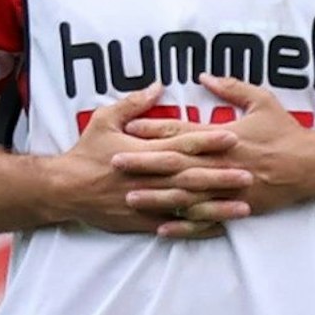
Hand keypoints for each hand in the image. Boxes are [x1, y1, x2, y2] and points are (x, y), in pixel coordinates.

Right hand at [53, 84, 250, 238]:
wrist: (65, 188)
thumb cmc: (85, 152)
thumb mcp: (103, 119)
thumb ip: (133, 104)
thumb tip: (158, 86)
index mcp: (142, 151)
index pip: (180, 143)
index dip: (207, 140)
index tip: (232, 136)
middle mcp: (148, 177)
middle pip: (191, 176)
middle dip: (221, 176)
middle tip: (249, 174)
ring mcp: (147, 201)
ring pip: (188, 205)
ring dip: (216, 206)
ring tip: (244, 206)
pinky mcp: (143, 221)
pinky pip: (175, 226)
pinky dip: (197, 228)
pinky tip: (219, 227)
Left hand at [122, 73, 314, 220]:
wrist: (314, 165)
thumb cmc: (286, 131)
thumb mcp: (262, 100)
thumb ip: (232, 87)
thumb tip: (204, 75)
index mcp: (225, 136)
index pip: (183, 131)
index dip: (154, 129)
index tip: (128, 128)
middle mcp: (223, 163)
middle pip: (177, 163)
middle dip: (144, 163)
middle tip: (115, 163)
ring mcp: (229, 188)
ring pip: (188, 195)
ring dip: (158, 196)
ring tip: (130, 197)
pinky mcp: (237, 208)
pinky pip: (207, 219)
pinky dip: (185, 224)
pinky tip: (163, 227)